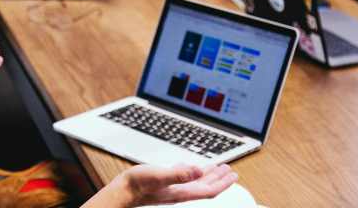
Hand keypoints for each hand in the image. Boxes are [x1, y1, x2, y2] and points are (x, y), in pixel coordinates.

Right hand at [90, 163, 237, 207]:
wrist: (123, 191)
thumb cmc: (139, 185)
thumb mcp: (160, 176)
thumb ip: (180, 174)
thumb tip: (198, 170)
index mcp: (183, 192)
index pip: (209, 190)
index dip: (223, 183)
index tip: (234, 175)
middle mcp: (180, 191)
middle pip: (205, 186)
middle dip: (219, 178)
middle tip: (229, 169)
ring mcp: (172, 188)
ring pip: (194, 182)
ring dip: (206, 175)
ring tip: (215, 168)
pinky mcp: (164, 183)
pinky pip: (182, 178)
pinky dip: (190, 172)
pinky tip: (188, 167)